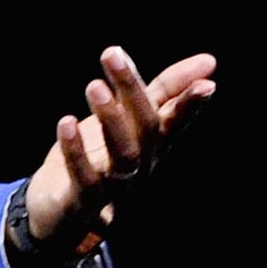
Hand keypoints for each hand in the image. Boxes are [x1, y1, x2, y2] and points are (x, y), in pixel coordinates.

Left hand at [23, 48, 217, 249]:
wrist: (57, 212)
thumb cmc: (97, 158)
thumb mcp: (128, 118)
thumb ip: (163, 91)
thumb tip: (208, 62)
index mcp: (151, 145)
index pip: (175, 119)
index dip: (190, 102)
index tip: (207, 80)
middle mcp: (140, 166)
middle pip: (146, 129)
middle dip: (132, 90)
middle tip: (112, 55)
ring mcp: (114, 186)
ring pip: (124, 155)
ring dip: (111, 118)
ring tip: (94, 86)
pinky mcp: (84, 202)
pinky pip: (84, 178)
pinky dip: (76, 151)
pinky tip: (66, 122)